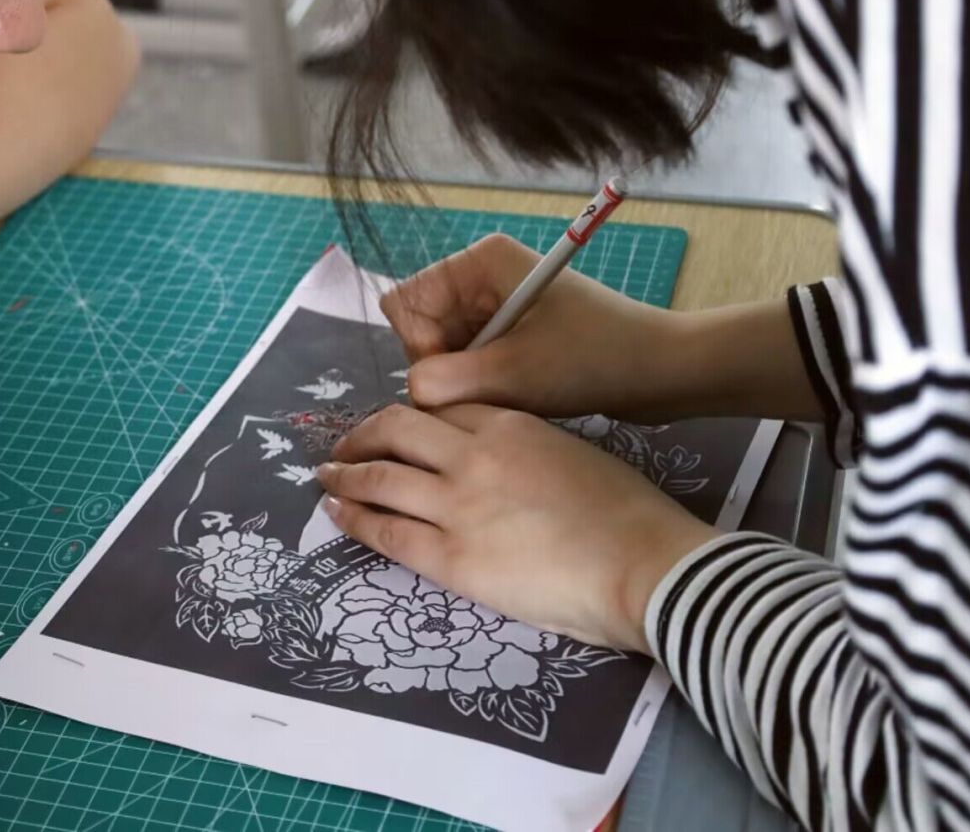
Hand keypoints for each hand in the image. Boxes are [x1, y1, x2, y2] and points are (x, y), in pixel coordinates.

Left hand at [315, 403, 716, 652]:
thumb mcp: (575, 456)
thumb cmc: (628, 516)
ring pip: (381, 476)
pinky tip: (337, 514)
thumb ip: (533, 453)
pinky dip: (354, 519)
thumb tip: (513, 470)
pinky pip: (386, 531)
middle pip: (398, 428)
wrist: (642, 564)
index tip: (398, 425)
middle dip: (364, 433)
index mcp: (511, 425)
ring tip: (327, 476)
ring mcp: (457, 505)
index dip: (412, 413)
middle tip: (346, 445)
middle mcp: (474, 455)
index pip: (445, 406)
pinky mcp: (451, 557)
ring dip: (346, 474)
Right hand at [381, 233, 684, 417]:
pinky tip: (516, 399)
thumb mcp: (516, 371)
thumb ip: (449, 380)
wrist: (661, 372)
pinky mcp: (511, 336)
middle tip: (486, 394)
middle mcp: (481, 277)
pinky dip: (483, 389)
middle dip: (444, 368)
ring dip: (465, 384)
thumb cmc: (594, 358)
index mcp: (480, 262)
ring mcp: (495, 307)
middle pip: (421, 330)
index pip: (407, 302)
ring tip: (508, 398)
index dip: (421, 345)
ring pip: (443, 354)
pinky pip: (469, 366)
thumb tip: (411, 391)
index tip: (456, 378)